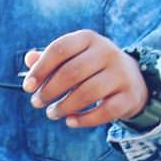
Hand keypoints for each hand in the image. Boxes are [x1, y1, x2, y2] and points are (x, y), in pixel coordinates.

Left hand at [20, 30, 148, 128]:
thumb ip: (50, 59)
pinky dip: (84, 119)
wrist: (133, 78)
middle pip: (72, 72)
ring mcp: (121, 74)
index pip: (60, 49)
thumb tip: (29, 59)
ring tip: (52, 113)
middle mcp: (107, 52)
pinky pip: (104, 112)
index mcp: (89, 38)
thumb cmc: (92, 68)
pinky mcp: (129, 96)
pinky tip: (70, 121)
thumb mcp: (73, 57)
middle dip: (49, 91)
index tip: (27, 87)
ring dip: (64, 106)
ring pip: (87, 93)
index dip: (40, 69)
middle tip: (37, 103)